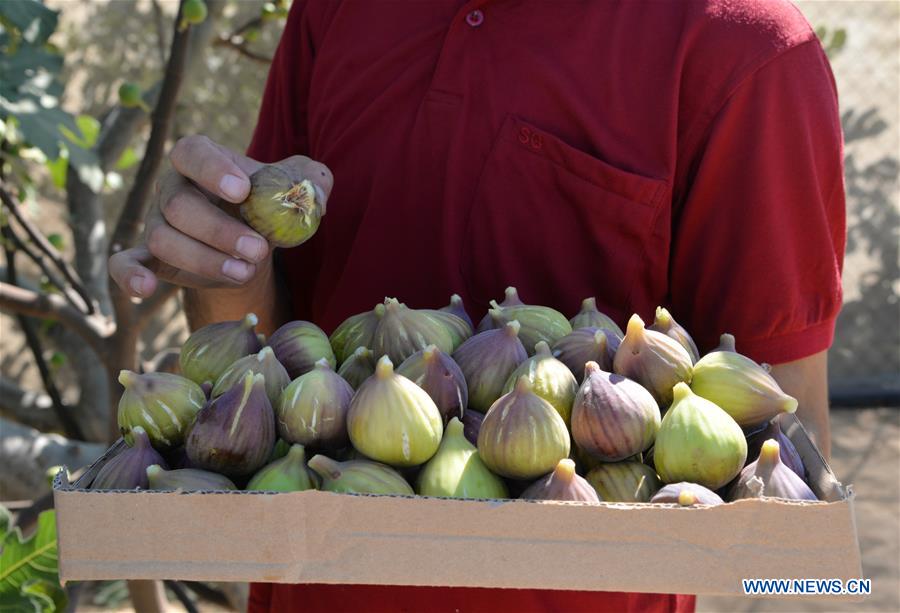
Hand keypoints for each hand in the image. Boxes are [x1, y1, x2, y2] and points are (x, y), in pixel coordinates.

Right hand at [109, 135, 332, 297]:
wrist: (252, 243)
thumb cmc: (268, 205)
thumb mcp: (294, 185)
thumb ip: (309, 180)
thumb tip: (317, 194)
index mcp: (199, 159)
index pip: (192, 152)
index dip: (213, 169)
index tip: (243, 191)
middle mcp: (170, 188)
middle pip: (178, 205)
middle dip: (220, 231)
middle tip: (258, 250)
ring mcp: (156, 223)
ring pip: (163, 240)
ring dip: (204, 260)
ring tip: (245, 272)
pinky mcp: (150, 257)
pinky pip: (123, 264)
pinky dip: (129, 276)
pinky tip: (146, 291)